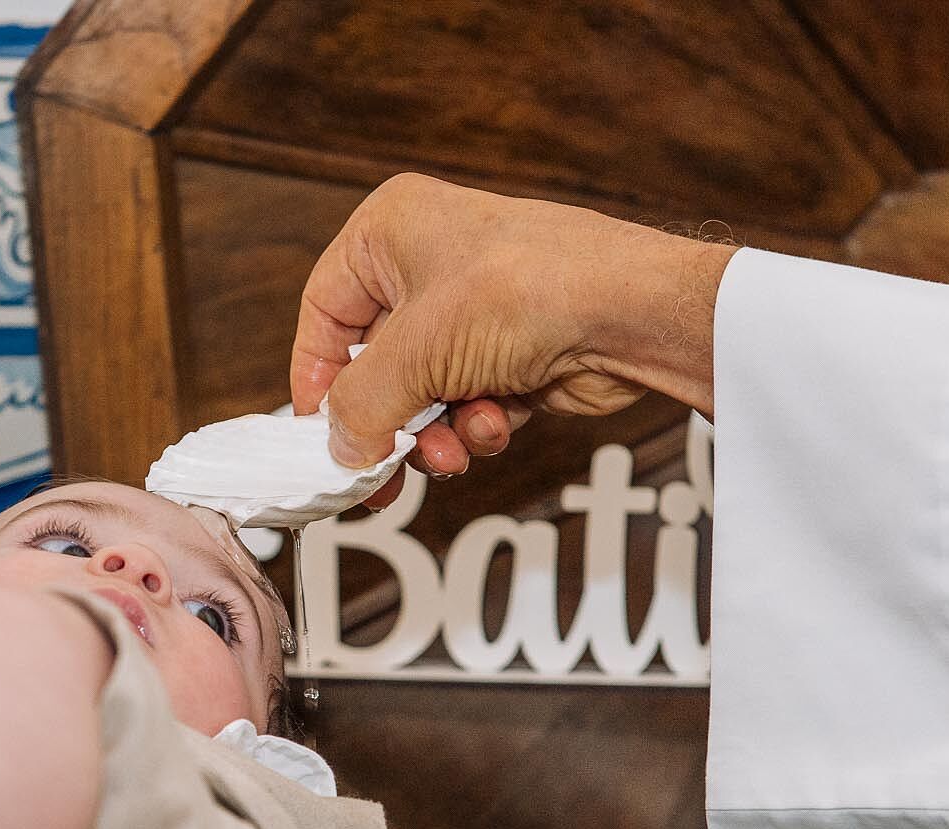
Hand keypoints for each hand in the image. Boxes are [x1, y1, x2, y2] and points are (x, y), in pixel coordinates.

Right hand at [291, 173, 735, 505]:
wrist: (633, 314)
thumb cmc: (528, 291)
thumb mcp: (417, 352)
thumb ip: (360, 407)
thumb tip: (337, 448)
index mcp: (389, 232)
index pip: (323, 314)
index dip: (315, 380)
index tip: (319, 437)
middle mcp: (427, 264)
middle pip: (375, 367)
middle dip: (390, 423)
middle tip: (385, 477)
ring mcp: (473, 311)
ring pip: (423, 397)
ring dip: (437, 434)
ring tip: (456, 448)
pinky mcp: (511, 353)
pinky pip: (468, 406)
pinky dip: (480, 424)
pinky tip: (501, 421)